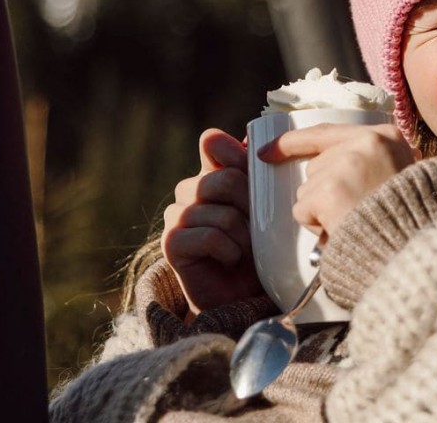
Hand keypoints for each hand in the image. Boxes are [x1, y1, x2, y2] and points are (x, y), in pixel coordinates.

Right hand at [162, 129, 263, 314]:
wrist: (241, 297)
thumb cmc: (257, 251)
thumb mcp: (265, 210)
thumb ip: (258, 177)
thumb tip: (252, 139)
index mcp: (211, 175)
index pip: (212, 142)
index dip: (235, 154)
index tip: (256, 177)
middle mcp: (190, 191)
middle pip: (224, 178)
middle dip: (250, 206)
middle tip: (258, 229)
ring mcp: (177, 215)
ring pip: (219, 212)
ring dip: (243, 235)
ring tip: (246, 250)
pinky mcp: (171, 242)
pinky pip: (207, 236)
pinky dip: (228, 250)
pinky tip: (230, 259)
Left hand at [259, 124, 415, 235]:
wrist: (422, 250)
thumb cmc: (413, 223)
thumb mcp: (402, 177)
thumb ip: (372, 165)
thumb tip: (324, 171)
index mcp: (386, 136)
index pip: (325, 132)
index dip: (293, 142)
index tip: (267, 150)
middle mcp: (365, 143)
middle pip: (316, 167)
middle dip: (324, 193)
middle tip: (355, 213)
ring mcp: (345, 164)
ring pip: (307, 190)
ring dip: (322, 211)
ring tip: (355, 222)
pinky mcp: (329, 190)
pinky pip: (302, 210)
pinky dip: (316, 225)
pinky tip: (342, 229)